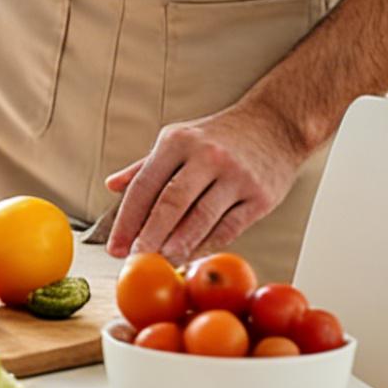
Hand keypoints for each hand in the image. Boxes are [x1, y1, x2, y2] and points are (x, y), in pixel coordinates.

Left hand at [104, 97, 316, 261]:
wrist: (276, 124)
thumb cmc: (221, 135)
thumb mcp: (179, 138)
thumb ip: (146, 165)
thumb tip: (112, 185)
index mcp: (178, 141)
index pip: (144, 185)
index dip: (127, 220)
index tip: (115, 246)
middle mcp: (207, 156)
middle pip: (171, 204)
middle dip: (149, 236)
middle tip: (135, 259)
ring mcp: (236, 177)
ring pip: (201, 219)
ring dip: (178, 246)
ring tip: (161, 263)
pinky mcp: (260, 196)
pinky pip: (229, 228)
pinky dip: (207, 245)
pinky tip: (192, 256)